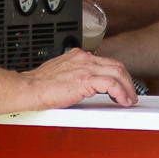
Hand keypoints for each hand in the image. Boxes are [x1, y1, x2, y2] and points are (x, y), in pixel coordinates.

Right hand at [19, 49, 138, 109]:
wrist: (28, 88)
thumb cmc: (38, 85)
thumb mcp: (60, 74)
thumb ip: (74, 76)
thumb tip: (84, 86)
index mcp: (78, 56)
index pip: (105, 61)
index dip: (117, 74)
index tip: (121, 85)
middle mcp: (83, 59)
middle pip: (116, 65)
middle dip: (127, 80)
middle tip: (130, 93)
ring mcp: (85, 68)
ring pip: (117, 73)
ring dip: (127, 88)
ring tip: (129, 99)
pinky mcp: (85, 80)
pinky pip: (111, 84)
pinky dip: (120, 92)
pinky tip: (121, 101)